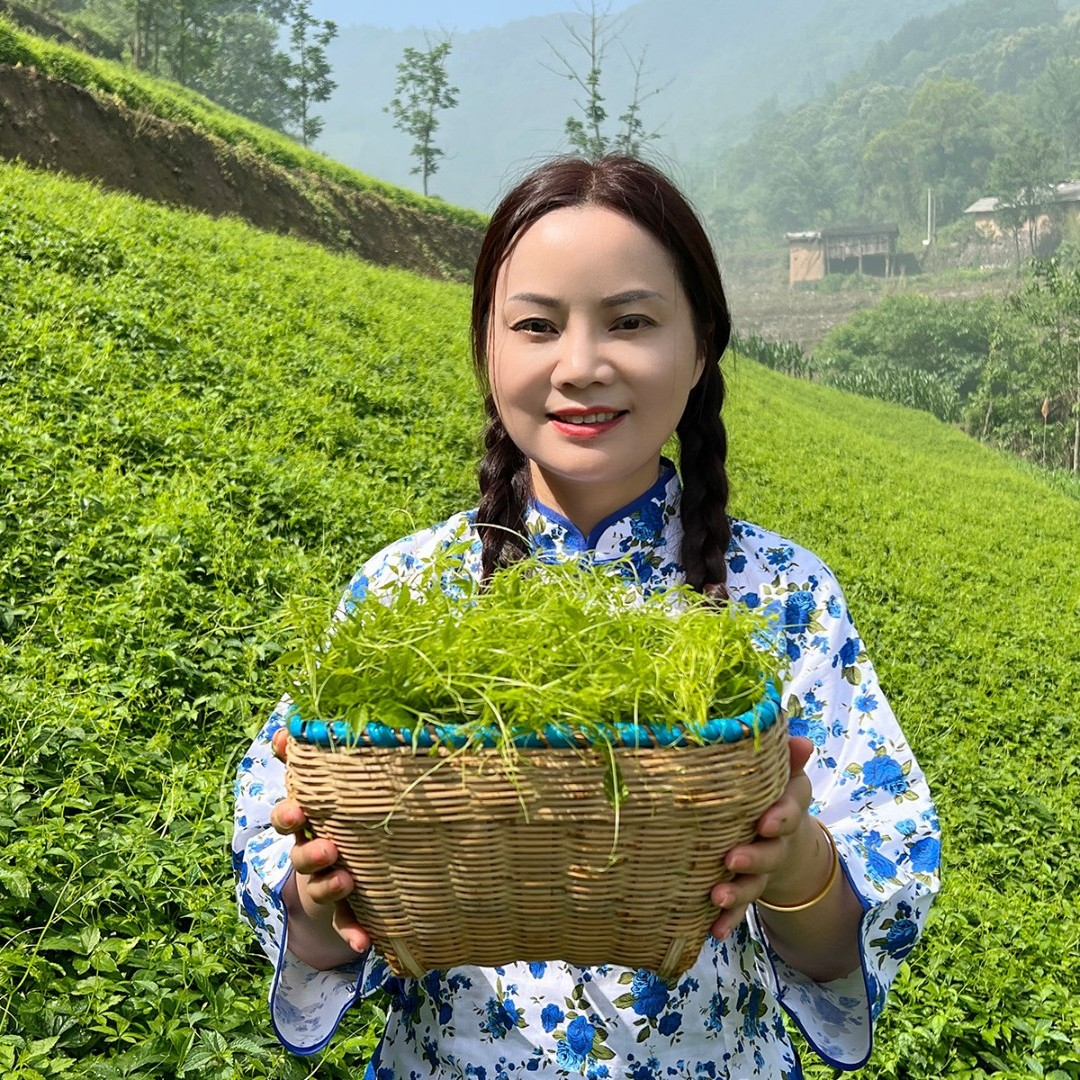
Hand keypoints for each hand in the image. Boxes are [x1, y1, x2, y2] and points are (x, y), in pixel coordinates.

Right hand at [270, 729, 370, 961]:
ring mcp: (325, 882)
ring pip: (319, 884)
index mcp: (311, 820)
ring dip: (329, 884)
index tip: (298, 809)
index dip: (289, 810)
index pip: (291, 810)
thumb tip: (300, 721)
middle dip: (308, 848)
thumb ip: (327, 759)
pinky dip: (352, 934)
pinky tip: (364, 942)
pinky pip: (345, 924)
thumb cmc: (348, 820)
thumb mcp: (340, 791)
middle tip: (327, 845)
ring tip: (346, 880)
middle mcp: (312, 850)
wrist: (346, 880)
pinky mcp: (342, 911)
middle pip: (299, 849)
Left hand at [709, 736, 816, 940]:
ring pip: (753, 883)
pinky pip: (738, 907)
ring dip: (737, 893)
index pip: (789, 810)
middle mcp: (775, 842)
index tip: (765, 822)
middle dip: (753, 858)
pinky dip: (727, 920)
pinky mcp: (744, 887)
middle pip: (770, 852)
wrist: (778, 834)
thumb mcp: (781, 774)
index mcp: (785, 809)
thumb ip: (787, 758)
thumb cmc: (770, 793)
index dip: (780, 817)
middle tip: (731, 859)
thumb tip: (802, 740)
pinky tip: (713, 931)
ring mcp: (760, 869)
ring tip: (717, 898)